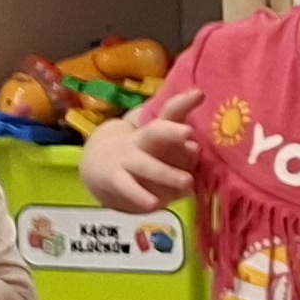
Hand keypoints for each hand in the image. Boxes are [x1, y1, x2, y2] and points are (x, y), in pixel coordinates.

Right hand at [82, 86, 204, 215]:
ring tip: (188, 183)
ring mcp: (127, 160)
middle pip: (154, 132)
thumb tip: (196, 135)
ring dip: (166, 173)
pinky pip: (127, 187)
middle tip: (189, 133)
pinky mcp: (116, 180)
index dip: (184, 103)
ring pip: (146, 165)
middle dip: (171, 132)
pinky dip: (139, 196)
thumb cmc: (144, 152)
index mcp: (156, 129)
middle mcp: (141, 140)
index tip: (199, 94)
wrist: (100, 166)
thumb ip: (183, 141)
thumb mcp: (164, 143)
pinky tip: (154, 204)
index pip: (170, 112)